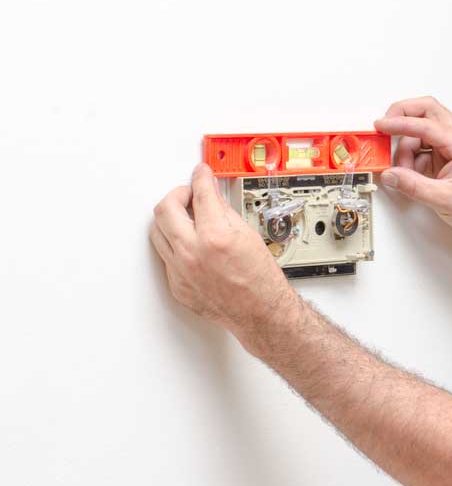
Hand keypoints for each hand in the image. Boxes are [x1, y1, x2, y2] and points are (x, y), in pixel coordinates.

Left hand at [149, 163, 295, 337]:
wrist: (259, 311)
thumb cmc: (260, 279)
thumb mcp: (248, 234)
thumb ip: (225, 211)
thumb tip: (212, 196)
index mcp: (215, 236)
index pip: (201, 193)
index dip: (200, 177)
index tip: (201, 174)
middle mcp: (193, 252)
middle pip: (166, 209)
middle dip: (178, 194)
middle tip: (189, 194)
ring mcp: (181, 270)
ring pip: (157, 232)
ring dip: (170, 219)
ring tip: (186, 218)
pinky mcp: (176, 284)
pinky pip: (166, 255)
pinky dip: (176, 244)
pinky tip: (189, 243)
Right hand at [374, 97, 451, 238]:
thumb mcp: (443, 199)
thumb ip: (413, 186)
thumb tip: (391, 175)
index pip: (426, 124)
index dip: (400, 124)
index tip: (382, 125)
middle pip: (428, 112)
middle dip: (403, 117)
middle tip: (385, 128)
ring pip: (424, 130)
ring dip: (408, 146)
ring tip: (405, 171)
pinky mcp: (450, 156)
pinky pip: (426, 146)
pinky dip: (415, 156)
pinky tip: (414, 174)